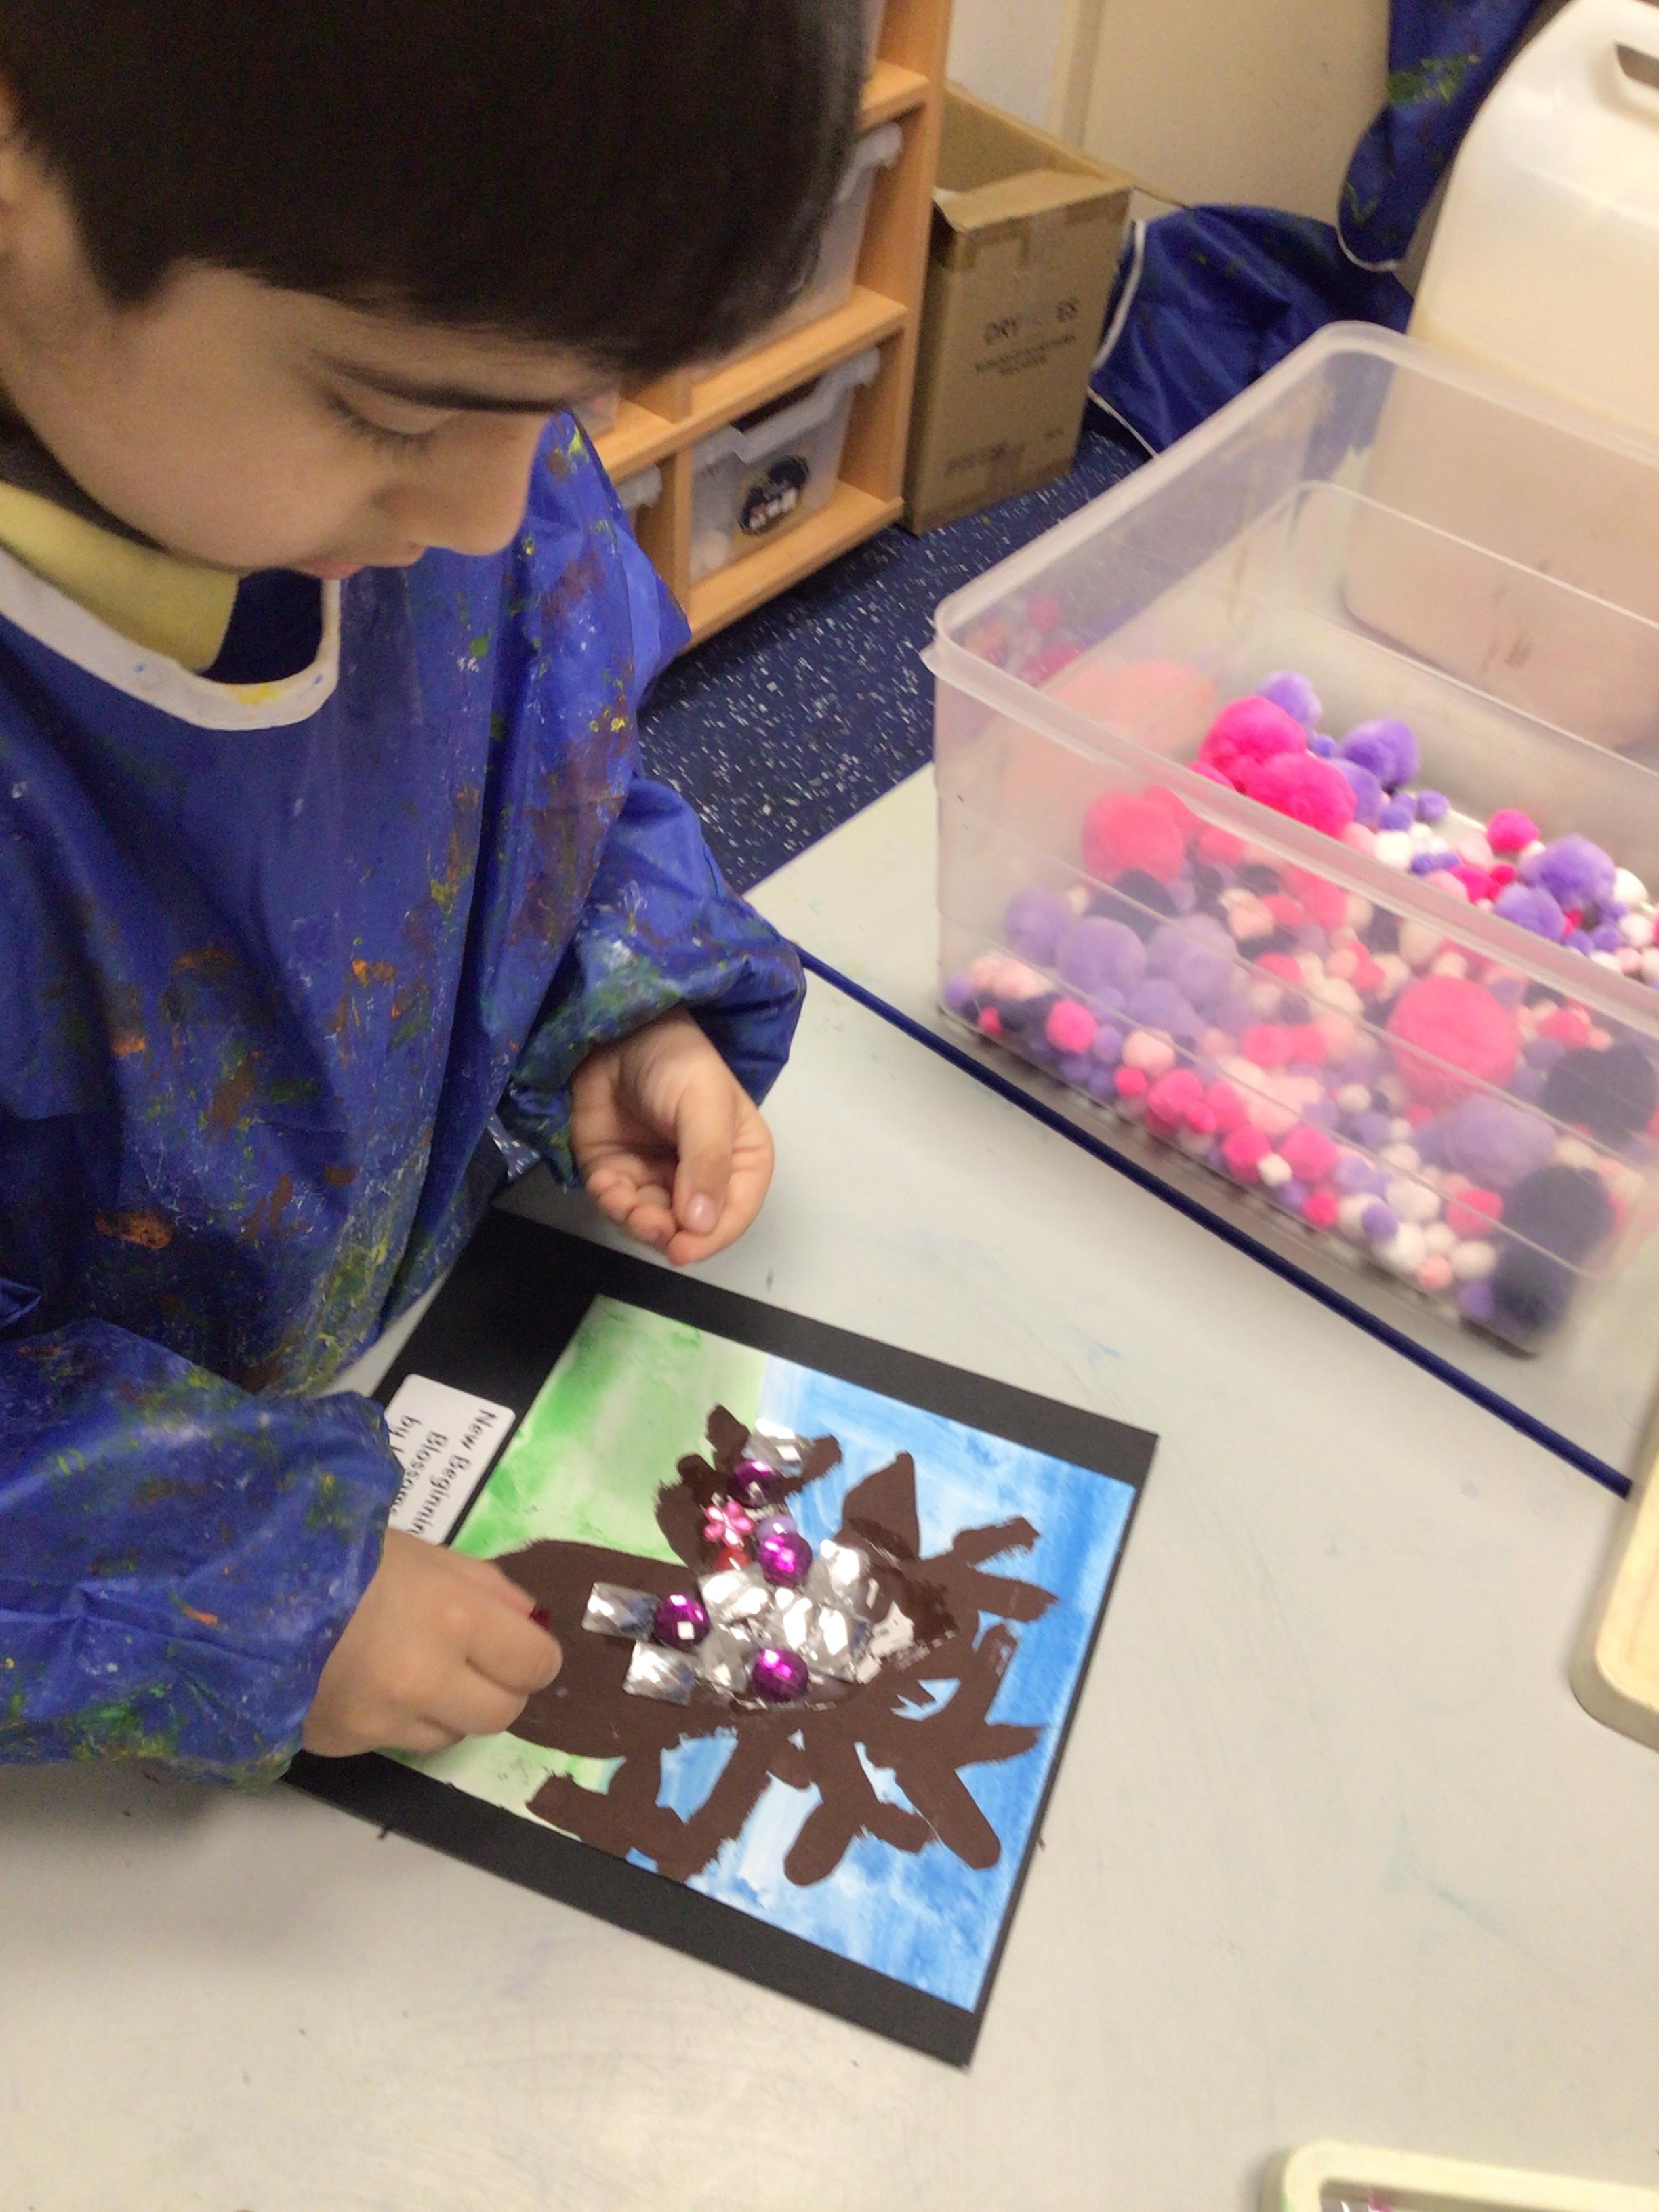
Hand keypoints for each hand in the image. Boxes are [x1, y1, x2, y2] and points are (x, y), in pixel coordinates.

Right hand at [302, 1528, 561, 1757]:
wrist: (243, 1592)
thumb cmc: (344, 1557)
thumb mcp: (424, 1552)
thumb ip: (486, 1587)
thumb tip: (529, 1623)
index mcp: (453, 1618)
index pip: (534, 1664)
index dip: (535, 1657)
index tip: (522, 1647)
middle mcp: (425, 1680)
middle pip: (501, 1715)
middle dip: (500, 1689)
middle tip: (478, 1664)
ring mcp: (383, 1720)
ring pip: (452, 1737)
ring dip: (449, 1709)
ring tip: (415, 1669)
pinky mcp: (346, 1744)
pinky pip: (397, 1742)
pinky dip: (399, 1720)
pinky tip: (373, 1684)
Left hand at [571, 1010, 774, 1265]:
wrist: (614, 1031)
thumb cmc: (674, 1060)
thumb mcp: (703, 1103)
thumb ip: (707, 1161)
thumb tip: (701, 1224)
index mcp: (741, 1157)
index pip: (737, 1211)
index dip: (712, 1237)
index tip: (683, 1249)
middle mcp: (703, 1175)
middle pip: (692, 1227)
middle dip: (667, 1231)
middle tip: (646, 1221)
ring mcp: (659, 1176)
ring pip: (653, 1224)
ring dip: (635, 1220)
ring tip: (619, 1198)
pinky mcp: (620, 1174)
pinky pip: (618, 1207)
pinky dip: (610, 1204)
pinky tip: (604, 1183)